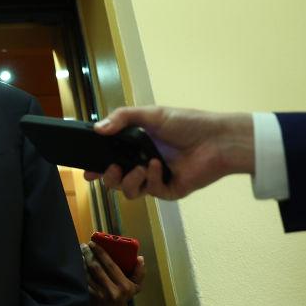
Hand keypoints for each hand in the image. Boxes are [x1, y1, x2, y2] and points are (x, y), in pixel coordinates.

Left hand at [82, 241, 144, 305]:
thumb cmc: (124, 297)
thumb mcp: (135, 287)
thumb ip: (139, 272)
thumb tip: (140, 257)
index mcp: (124, 285)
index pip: (111, 265)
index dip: (101, 253)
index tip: (94, 244)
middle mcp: (112, 290)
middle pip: (97, 268)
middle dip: (89, 254)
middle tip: (84, 245)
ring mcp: (100, 294)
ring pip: (88, 274)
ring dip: (82, 262)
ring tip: (80, 253)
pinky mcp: (90, 297)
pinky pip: (83, 281)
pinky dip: (80, 271)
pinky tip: (77, 264)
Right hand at [83, 107, 254, 199]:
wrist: (217, 140)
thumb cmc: (187, 123)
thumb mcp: (152, 114)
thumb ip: (122, 118)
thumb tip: (97, 129)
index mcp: (136, 146)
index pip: (109, 159)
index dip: (96, 166)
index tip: (87, 170)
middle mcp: (142, 163)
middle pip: (115, 180)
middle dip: (108, 177)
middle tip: (110, 169)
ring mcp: (156, 179)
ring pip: (130, 191)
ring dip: (129, 181)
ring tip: (138, 168)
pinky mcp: (169, 190)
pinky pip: (152, 191)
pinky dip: (151, 179)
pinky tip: (158, 166)